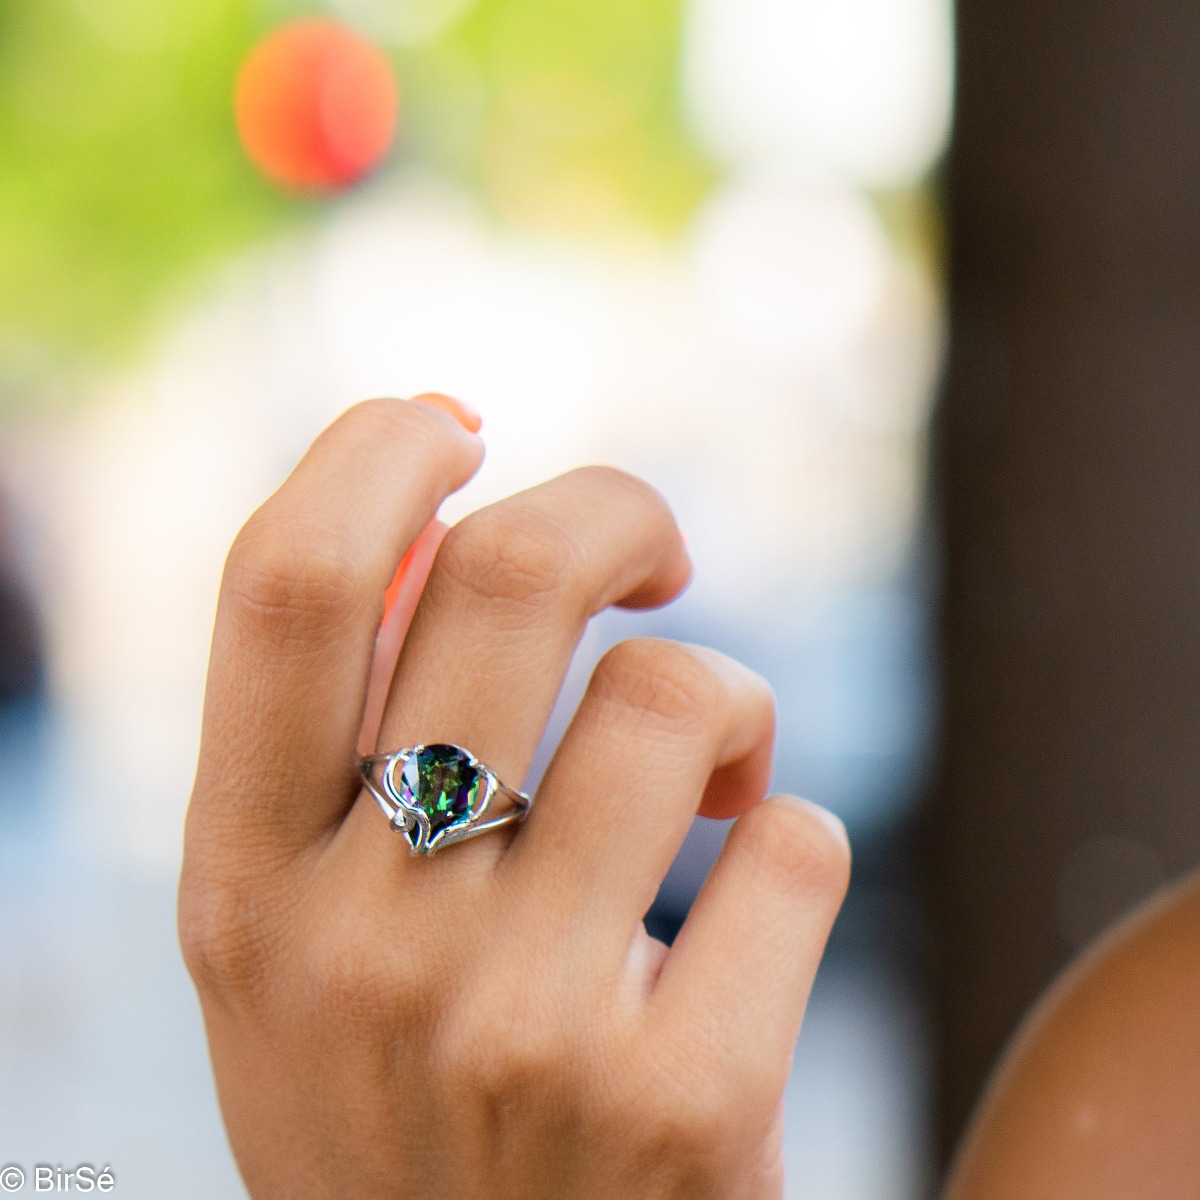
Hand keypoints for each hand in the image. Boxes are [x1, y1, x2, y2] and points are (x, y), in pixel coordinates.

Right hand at [179, 399, 849, 1199]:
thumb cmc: (399, 1095)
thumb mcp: (304, 945)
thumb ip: (345, 741)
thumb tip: (446, 507)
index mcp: (245, 888)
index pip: (291, 587)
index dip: (377, 452)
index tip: (457, 426)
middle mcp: (364, 948)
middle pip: (513, 577)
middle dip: (615, 511)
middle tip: (655, 551)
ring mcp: (523, 1029)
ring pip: (678, 697)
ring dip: (723, 701)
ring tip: (710, 779)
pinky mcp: (684, 1105)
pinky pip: (796, 844)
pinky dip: (786, 838)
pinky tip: (746, 916)